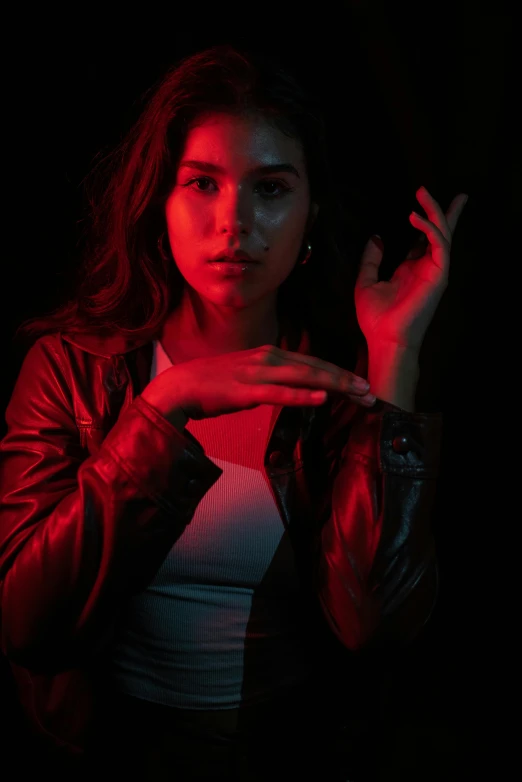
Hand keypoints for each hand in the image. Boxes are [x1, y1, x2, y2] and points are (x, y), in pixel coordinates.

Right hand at [141, 345, 376, 421]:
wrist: (180, 387)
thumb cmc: (214, 386)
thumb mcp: (250, 379)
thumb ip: (272, 381)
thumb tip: (293, 390)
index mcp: (271, 356)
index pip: (313, 364)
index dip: (339, 374)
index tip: (361, 387)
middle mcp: (269, 358)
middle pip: (316, 367)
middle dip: (346, 380)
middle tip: (372, 392)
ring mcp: (258, 372)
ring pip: (305, 377)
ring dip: (335, 384)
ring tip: (359, 393)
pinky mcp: (247, 389)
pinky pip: (280, 393)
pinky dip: (302, 395)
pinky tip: (322, 397)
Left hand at [354, 186, 467, 351]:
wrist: (384, 338)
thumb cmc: (375, 317)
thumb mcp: (365, 281)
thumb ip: (371, 259)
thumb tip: (376, 237)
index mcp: (410, 269)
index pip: (422, 239)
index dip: (423, 220)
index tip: (418, 203)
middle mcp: (425, 267)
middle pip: (439, 232)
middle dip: (441, 209)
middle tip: (429, 188)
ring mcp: (434, 270)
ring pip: (442, 233)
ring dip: (434, 211)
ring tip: (421, 193)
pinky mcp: (438, 275)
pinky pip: (440, 245)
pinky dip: (429, 228)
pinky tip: (415, 217)